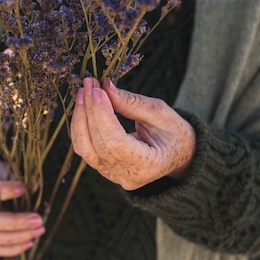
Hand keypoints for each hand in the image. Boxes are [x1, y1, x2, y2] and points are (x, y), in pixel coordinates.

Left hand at [70, 78, 195, 190]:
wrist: (179, 155)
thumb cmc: (175, 133)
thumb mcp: (161, 113)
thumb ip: (132, 103)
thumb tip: (105, 87)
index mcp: (147, 165)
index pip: (115, 141)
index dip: (102, 114)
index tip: (97, 89)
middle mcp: (127, 176)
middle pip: (97, 143)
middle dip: (89, 110)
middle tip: (89, 83)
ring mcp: (112, 175)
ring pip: (84, 148)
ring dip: (80, 118)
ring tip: (83, 92)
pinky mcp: (103, 169)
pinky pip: (85, 148)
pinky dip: (81, 126)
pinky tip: (83, 106)